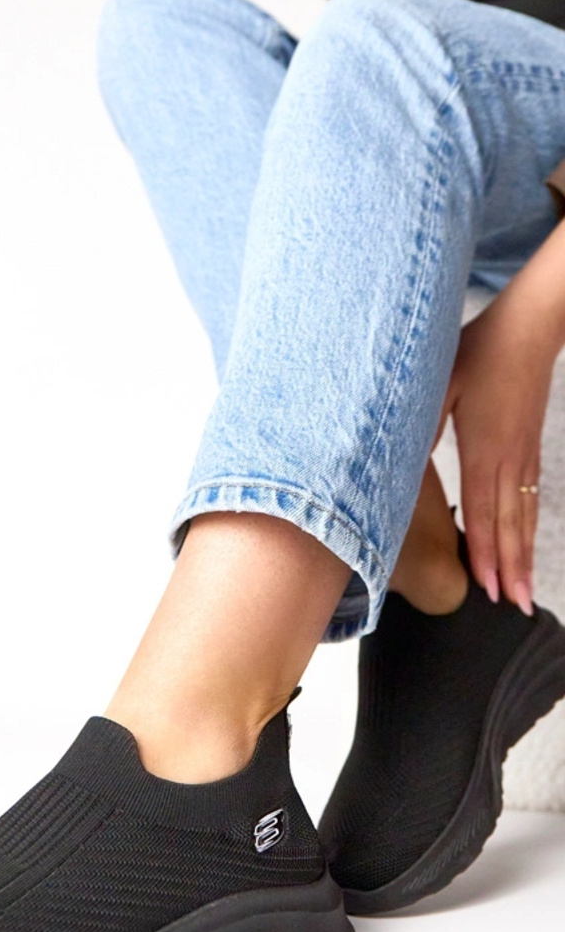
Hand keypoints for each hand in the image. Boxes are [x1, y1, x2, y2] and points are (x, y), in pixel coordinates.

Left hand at [434, 298, 556, 613]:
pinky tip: (527, 543)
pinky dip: (529, 526)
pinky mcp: (530, 446)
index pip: (482, 511)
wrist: (530, 325)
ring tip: (525, 592)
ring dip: (523, 555)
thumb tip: (401, 462)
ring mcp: (524, 454)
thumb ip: (422, 425)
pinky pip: (531, 496)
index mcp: (485, 447)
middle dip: (510, 569)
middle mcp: (509, 458)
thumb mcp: (439, 383)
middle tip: (514, 606)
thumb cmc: (481, 350)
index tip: (487, 587)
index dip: (484, 552)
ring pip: (524, 515)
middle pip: (509, 524)